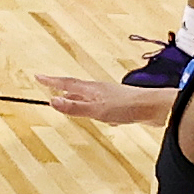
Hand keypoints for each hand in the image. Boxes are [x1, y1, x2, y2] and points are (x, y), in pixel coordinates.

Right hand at [36, 72, 171, 126]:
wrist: (155, 107)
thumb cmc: (127, 107)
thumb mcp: (97, 111)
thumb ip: (75, 107)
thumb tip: (52, 101)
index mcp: (91, 89)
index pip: (66, 83)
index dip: (51, 81)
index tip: (38, 76)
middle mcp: (100, 90)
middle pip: (77, 88)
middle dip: (63, 88)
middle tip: (51, 87)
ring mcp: (111, 96)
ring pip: (90, 97)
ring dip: (78, 99)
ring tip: (71, 101)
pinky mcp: (121, 104)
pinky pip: (102, 105)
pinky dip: (95, 108)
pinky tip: (102, 116)